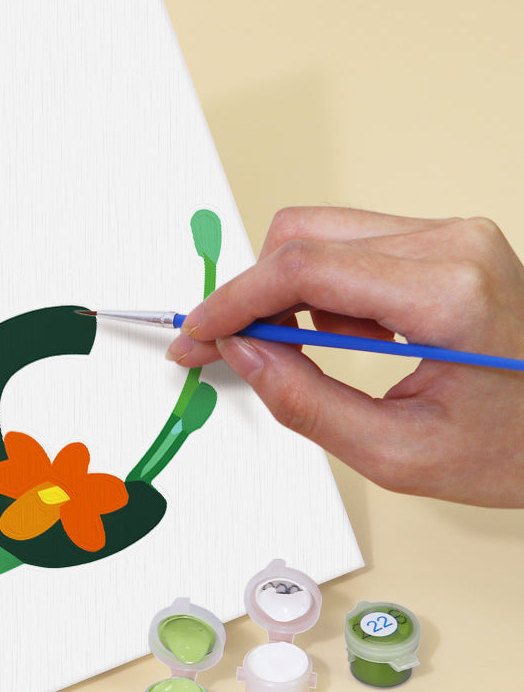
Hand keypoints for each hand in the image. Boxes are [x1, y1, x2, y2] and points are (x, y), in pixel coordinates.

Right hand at [166, 209, 523, 506]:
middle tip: (233, 348)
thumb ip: (303, 402)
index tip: (199, 333)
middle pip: (303, 237)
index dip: (234, 301)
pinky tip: (350, 338)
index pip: (304, 268)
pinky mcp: (447, 244)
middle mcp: (452, 245)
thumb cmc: (516, 447)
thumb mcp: (398, 454)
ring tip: (316, 354)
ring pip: (321, 237)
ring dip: (292, 296)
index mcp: (447, 293)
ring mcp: (452, 237)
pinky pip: (352, 247)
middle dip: (254, 296)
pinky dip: (325, 293)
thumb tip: (242, 353)